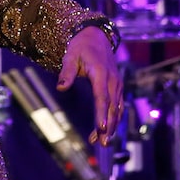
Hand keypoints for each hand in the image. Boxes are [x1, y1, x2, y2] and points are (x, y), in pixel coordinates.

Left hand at [57, 25, 123, 146]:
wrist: (96, 36)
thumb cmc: (81, 46)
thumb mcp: (70, 56)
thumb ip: (66, 73)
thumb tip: (61, 88)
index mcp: (101, 73)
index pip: (102, 97)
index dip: (102, 113)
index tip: (101, 128)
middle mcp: (113, 81)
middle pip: (111, 107)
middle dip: (108, 126)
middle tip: (102, 143)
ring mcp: (118, 84)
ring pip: (117, 109)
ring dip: (112, 126)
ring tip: (102, 141)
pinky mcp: (118, 87)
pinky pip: (118, 106)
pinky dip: (114, 118)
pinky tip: (106, 130)